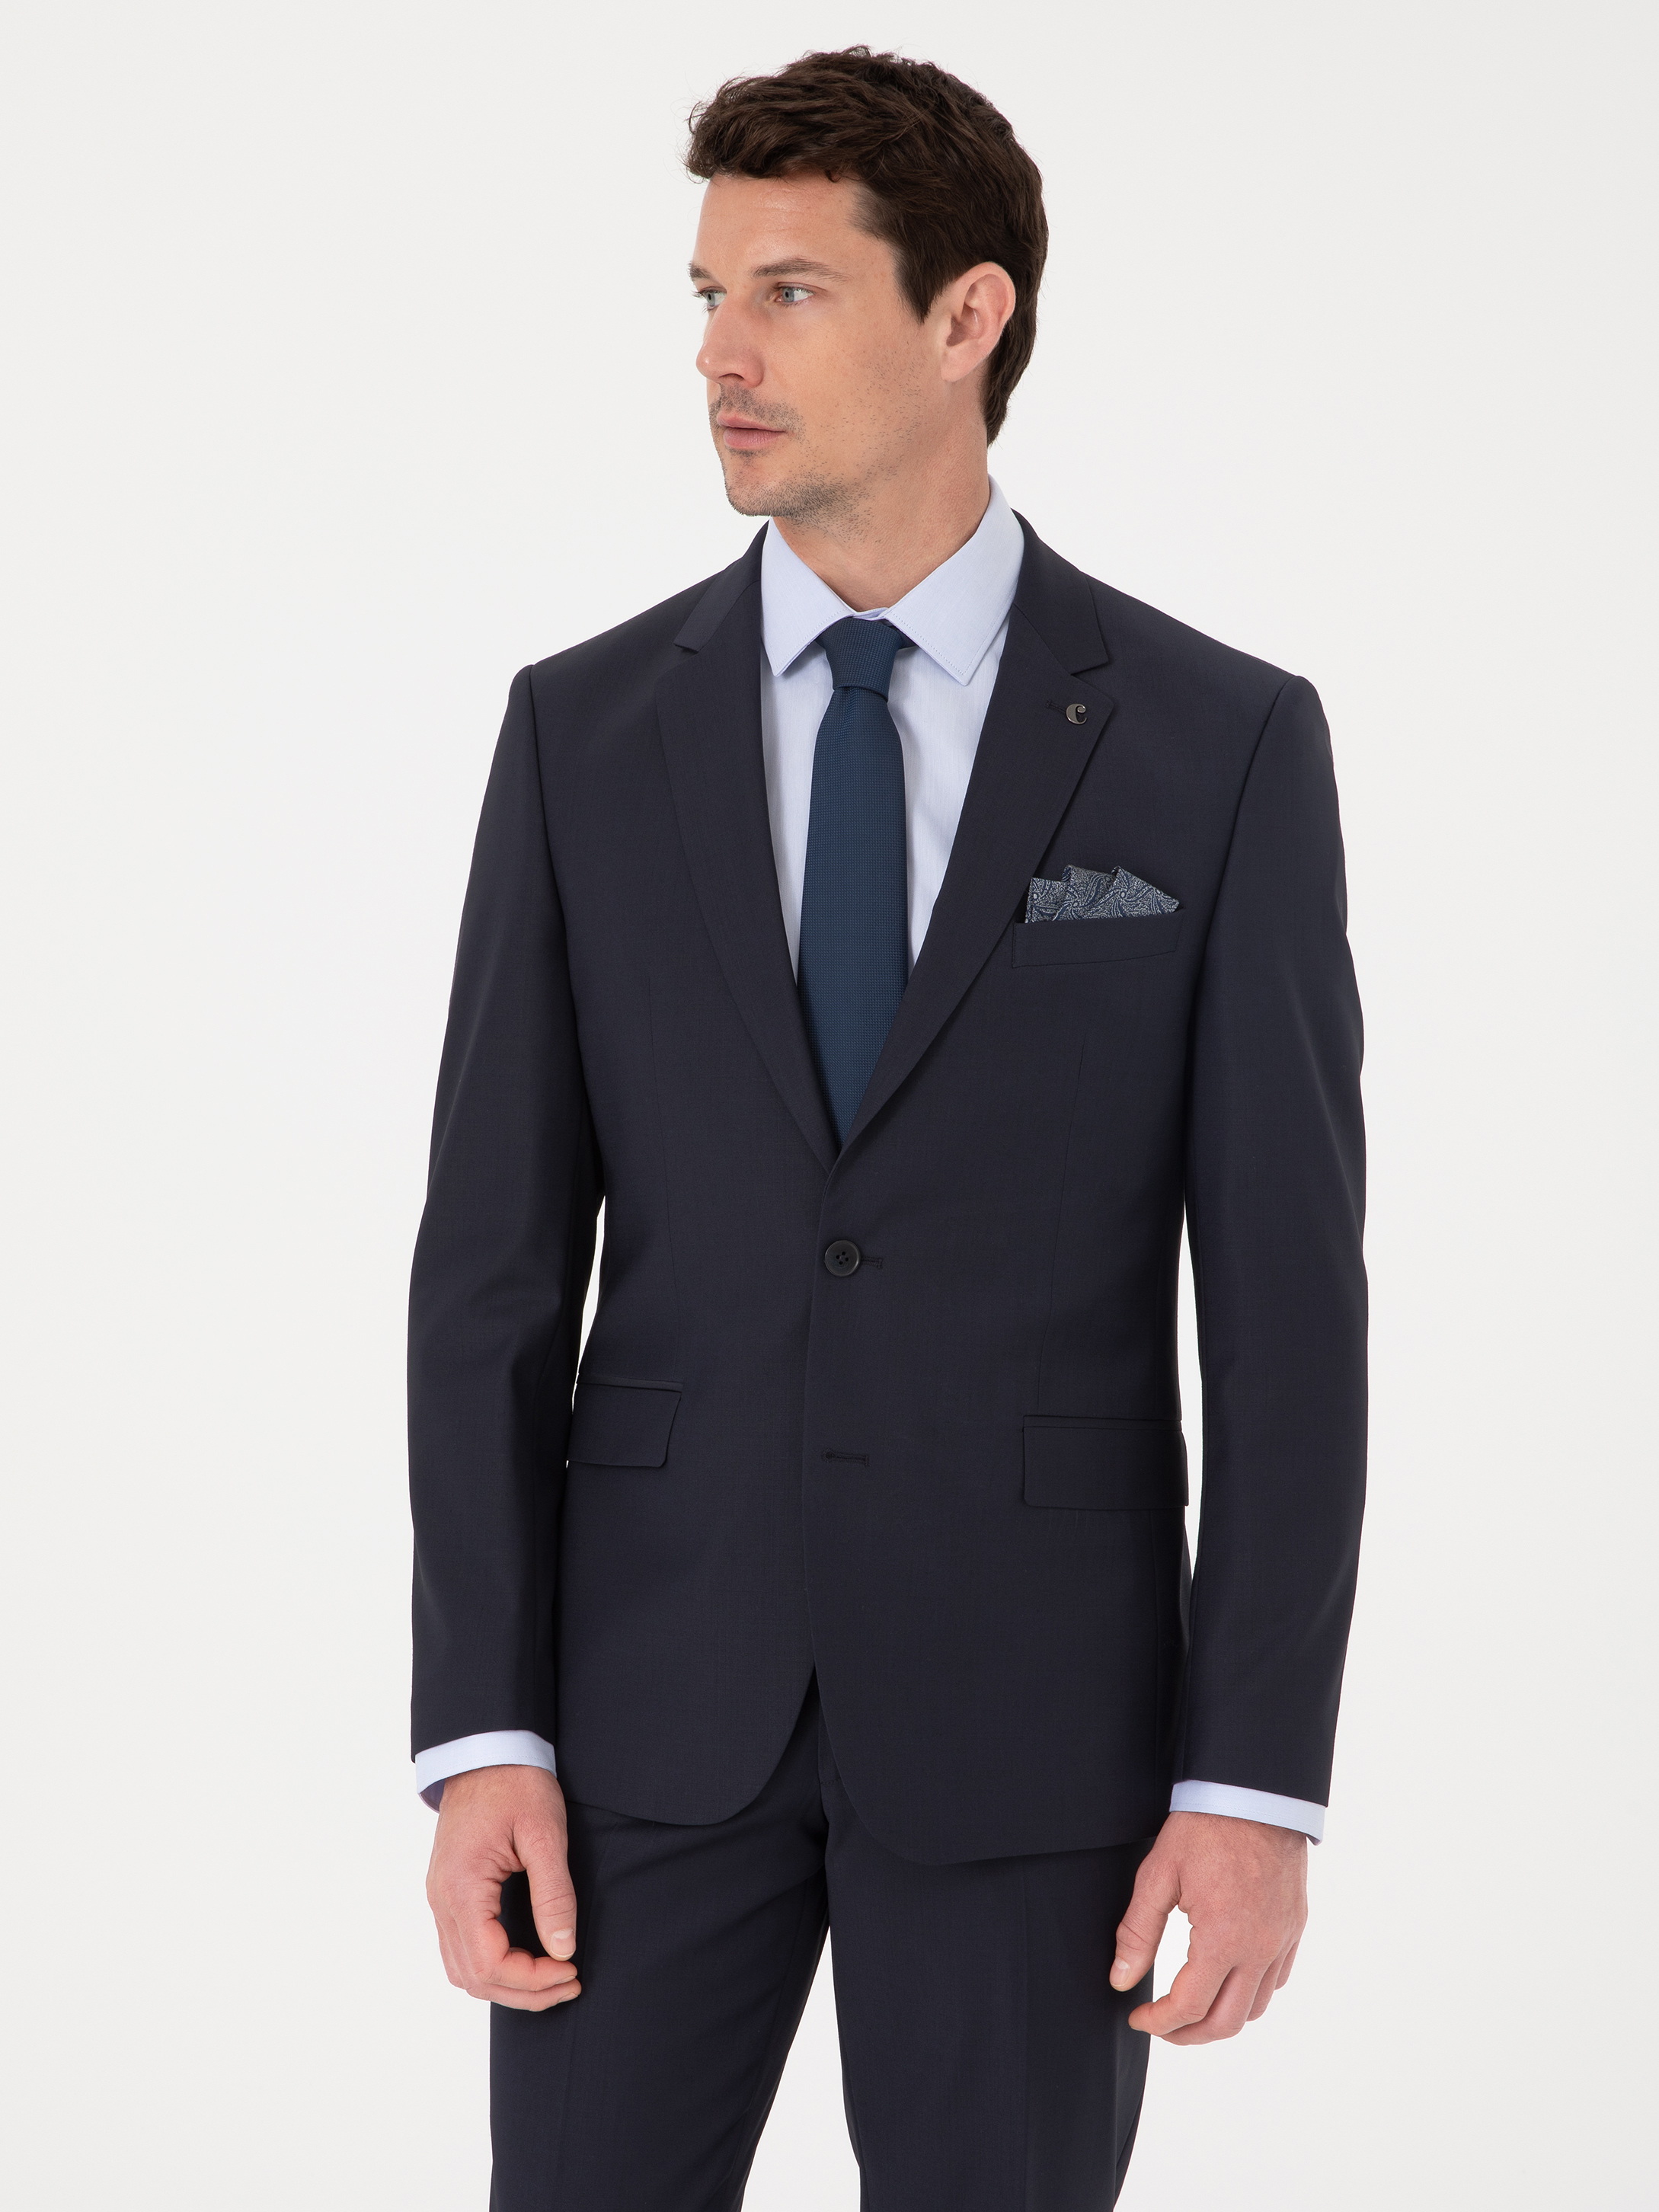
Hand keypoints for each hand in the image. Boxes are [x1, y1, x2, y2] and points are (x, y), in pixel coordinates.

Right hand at [426, 1765, 581, 2010]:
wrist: (486, 1750)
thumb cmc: (516, 1783)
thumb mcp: (545, 1833)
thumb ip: (554, 1894)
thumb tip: (563, 1949)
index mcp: (462, 1887)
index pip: (490, 1963)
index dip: (532, 1980)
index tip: (571, 1970)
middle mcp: (442, 1900)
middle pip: (474, 1977)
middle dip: (525, 1991)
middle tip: (570, 1982)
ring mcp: (440, 1897)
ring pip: (463, 1969)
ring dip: (507, 1984)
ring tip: (552, 1976)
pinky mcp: (448, 1892)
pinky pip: (460, 1948)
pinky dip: (491, 1965)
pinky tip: (525, 1958)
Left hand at [1110, 1810, 1306, 2044]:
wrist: (1253, 1791)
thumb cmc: (1203, 1827)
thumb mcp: (1158, 1875)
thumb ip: (1137, 1933)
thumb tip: (1120, 1981)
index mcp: (1224, 1940)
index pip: (1189, 2007)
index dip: (1158, 2022)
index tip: (1137, 2017)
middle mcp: (1260, 1948)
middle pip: (1227, 2023)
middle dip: (1188, 2034)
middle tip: (1161, 2025)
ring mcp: (1283, 1939)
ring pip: (1257, 2007)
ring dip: (1222, 2018)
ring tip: (1192, 2008)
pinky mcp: (1295, 1925)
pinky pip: (1277, 1979)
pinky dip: (1251, 1993)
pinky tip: (1226, 1979)